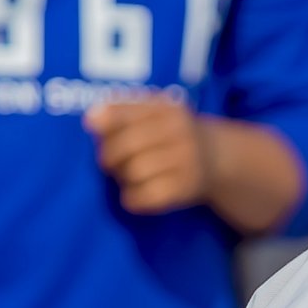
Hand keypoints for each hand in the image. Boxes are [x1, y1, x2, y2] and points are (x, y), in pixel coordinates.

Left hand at [85, 96, 207, 213]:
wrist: (217, 158)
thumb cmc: (171, 133)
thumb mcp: (154, 112)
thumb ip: (121, 110)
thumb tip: (91, 119)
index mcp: (167, 108)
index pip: (124, 113)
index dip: (104, 123)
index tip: (92, 128)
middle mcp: (180, 131)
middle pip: (127, 145)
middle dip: (109, 156)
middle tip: (109, 163)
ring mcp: (187, 160)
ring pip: (136, 171)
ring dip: (122, 178)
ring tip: (125, 177)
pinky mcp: (188, 187)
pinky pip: (149, 196)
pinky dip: (133, 199)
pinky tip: (132, 197)